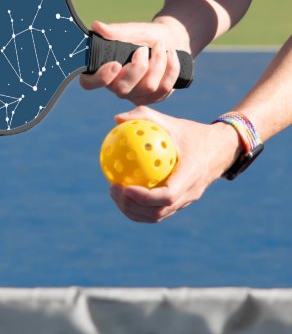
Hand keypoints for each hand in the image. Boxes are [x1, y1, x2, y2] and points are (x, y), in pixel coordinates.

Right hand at [80, 19, 189, 104]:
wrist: (171, 40)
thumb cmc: (146, 36)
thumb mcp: (133, 30)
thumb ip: (116, 31)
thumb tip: (97, 26)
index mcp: (103, 70)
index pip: (89, 83)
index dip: (100, 78)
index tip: (115, 64)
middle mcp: (116, 87)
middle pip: (122, 89)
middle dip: (138, 67)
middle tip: (143, 49)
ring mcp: (135, 95)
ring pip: (148, 87)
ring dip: (158, 62)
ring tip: (160, 46)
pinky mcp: (153, 98)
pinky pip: (164, 88)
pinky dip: (171, 67)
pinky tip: (171, 55)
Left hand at [108, 106, 242, 222]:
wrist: (221, 149)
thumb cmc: (193, 133)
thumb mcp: (172, 122)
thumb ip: (145, 117)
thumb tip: (117, 119)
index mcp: (191, 175)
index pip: (167, 196)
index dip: (144, 197)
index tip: (124, 187)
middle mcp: (190, 193)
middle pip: (158, 212)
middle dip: (132, 206)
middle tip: (113, 189)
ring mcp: (186, 201)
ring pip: (157, 216)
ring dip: (133, 210)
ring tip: (115, 193)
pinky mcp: (181, 203)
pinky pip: (158, 211)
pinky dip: (139, 208)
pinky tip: (124, 192)